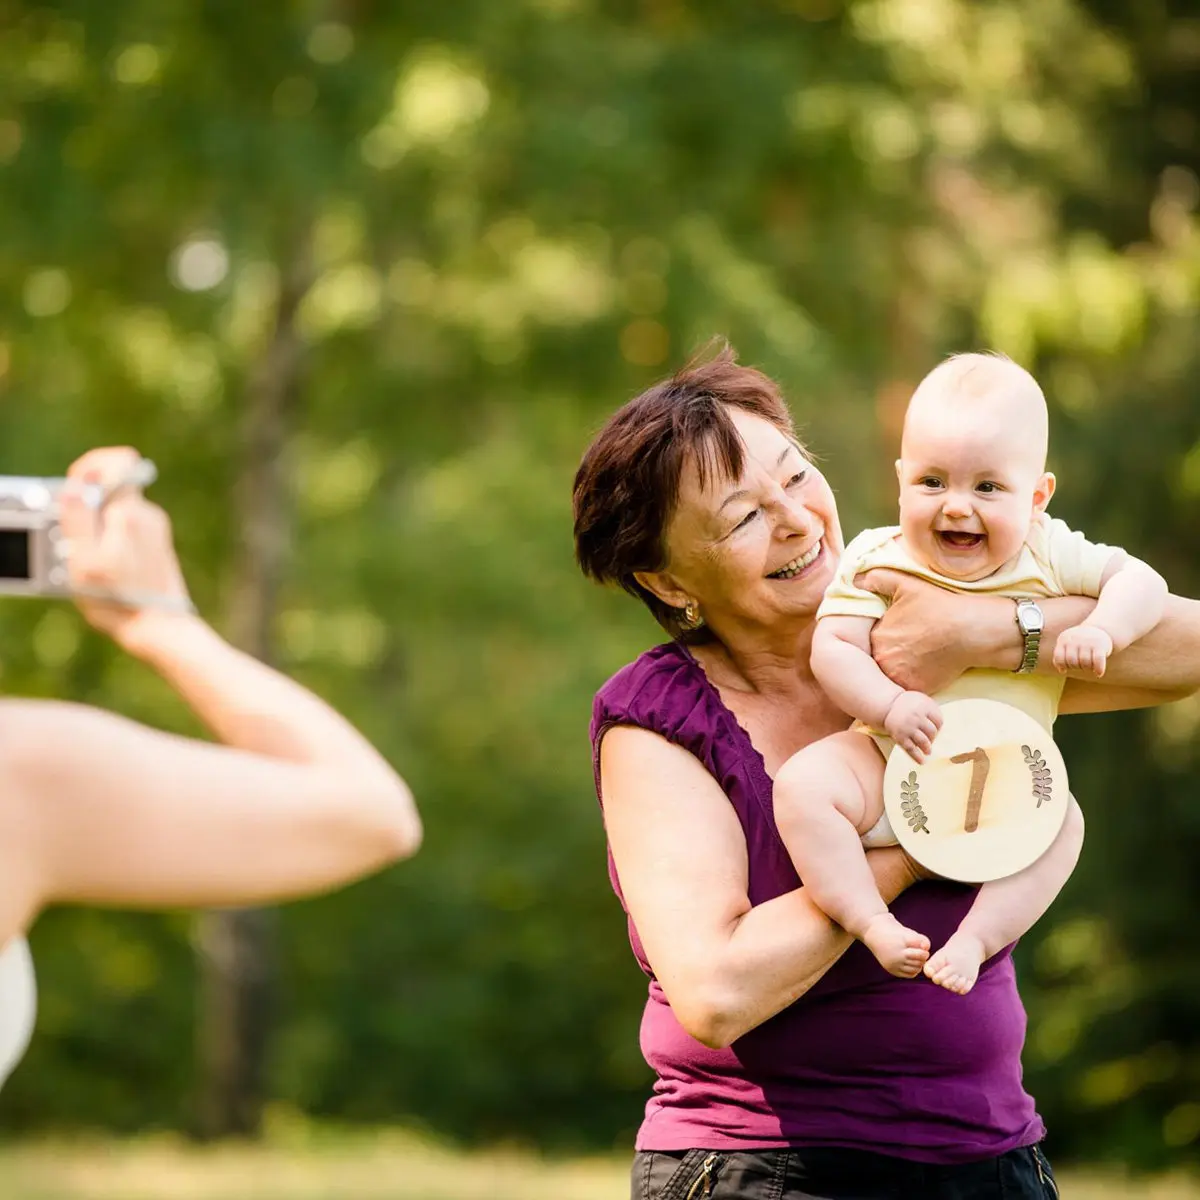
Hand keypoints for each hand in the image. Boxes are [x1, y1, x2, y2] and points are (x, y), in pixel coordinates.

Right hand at [61, 447, 193, 649]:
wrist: (161, 627)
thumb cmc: (118, 600)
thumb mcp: (85, 562)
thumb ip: (78, 520)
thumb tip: (77, 487)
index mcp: (128, 512)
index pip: (116, 461)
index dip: (89, 468)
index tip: (74, 491)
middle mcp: (146, 514)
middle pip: (110, 487)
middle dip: (86, 507)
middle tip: (77, 539)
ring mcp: (154, 527)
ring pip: (115, 510)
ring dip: (98, 527)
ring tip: (93, 559)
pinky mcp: (157, 542)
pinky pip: (125, 528)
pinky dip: (111, 540)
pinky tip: (108, 566)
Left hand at [860, 569, 985, 693]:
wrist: (971, 630)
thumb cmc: (938, 606)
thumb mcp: (905, 584)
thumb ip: (877, 580)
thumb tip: (855, 579)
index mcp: (877, 637)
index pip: (871, 641)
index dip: (884, 637)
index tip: (898, 634)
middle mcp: (884, 660)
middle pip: (880, 659)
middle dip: (890, 654)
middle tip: (909, 647)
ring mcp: (900, 678)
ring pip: (892, 675)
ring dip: (899, 669)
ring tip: (916, 659)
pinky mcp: (917, 690)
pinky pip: (907, 690)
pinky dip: (913, 681)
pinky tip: (924, 670)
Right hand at [883, 690, 942, 762]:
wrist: (888, 706)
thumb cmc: (910, 705)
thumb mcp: (922, 701)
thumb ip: (933, 710)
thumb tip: (943, 729)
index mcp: (924, 707)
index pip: (939, 721)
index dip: (939, 726)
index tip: (936, 729)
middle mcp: (916, 717)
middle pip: (932, 731)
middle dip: (933, 737)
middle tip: (930, 739)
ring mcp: (908, 727)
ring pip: (924, 741)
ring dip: (927, 748)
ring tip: (928, 751)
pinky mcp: (900, 736)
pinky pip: (911, 749)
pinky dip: (917, 757)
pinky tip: (921, 761)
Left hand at [1053, 624, 1112, 676]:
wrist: (1098, 629)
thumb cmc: (1078, 643)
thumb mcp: (1067, 645)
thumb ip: (1061, 656)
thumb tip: (1061, 670)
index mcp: (1063, 639)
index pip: (1059, 658)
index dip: (1063, 666)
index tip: (1068, 666)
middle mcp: (1075, 639)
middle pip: (1072, 662)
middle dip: (1076, 667)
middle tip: (1081, 664)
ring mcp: (1087, 641)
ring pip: (1085, 663)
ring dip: (1087, 668)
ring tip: (1090, 666)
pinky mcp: (1100, 645)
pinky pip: (1098, 661)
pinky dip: (1099, 670)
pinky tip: (1099, 673)